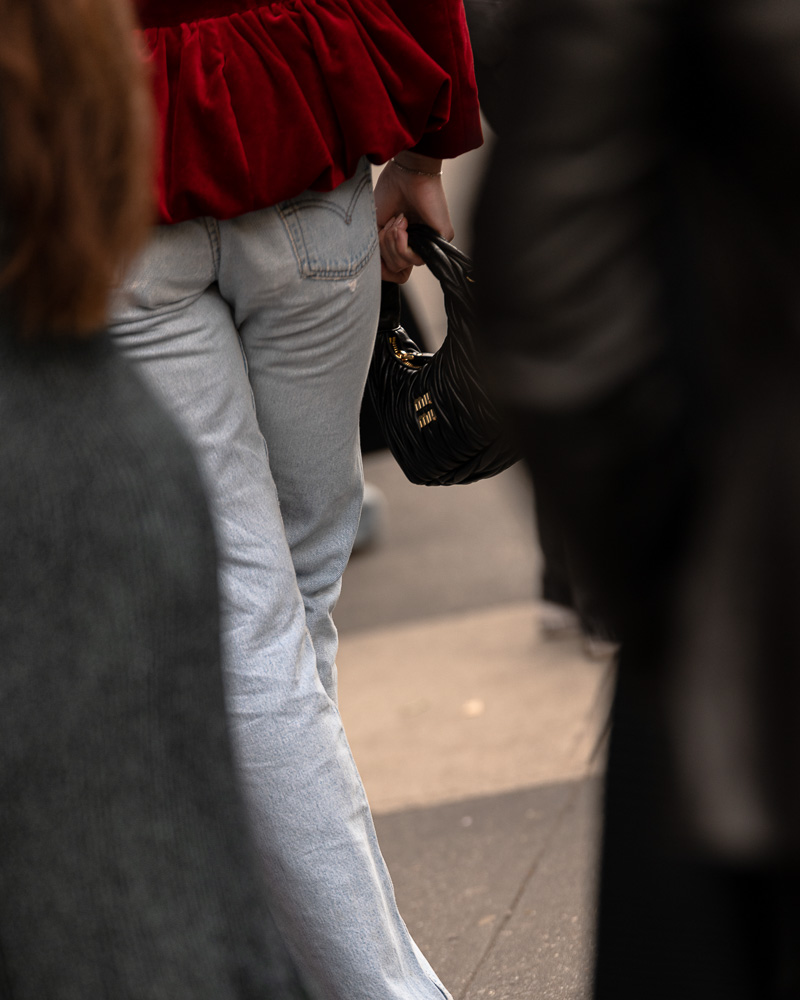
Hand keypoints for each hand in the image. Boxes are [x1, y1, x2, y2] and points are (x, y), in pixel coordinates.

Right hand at [374, 153, 454, 282]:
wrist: (405, 172)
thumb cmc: (390, 191)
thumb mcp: (375, 226)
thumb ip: (377, 250)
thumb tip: (378, 271)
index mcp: (404, 241)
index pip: (394, 270)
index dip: (381, 266)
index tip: (376, 248)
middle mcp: (418, 244)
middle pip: (394, 267)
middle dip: (384, 246)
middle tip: (390, 222)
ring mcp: (430, 243)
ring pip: (402, 264)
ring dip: (392, 242)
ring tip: (398, 220)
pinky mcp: (441, 239)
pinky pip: (416, 260)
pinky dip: (403, 244)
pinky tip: (403, 224)